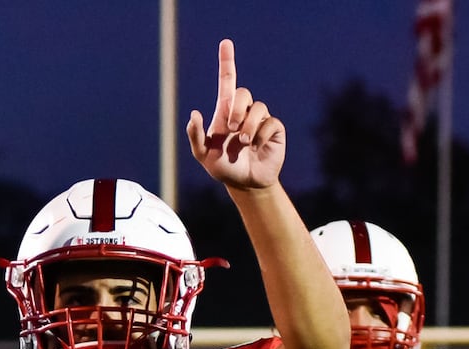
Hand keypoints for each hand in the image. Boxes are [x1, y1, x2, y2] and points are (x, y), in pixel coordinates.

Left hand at [186, 39, 284, 189]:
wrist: (245, 184)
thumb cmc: (224, 168)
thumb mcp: (203, 155)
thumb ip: (196, 136)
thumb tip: (193, 113)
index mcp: (225, 112)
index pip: (227, 81)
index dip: (227, 62)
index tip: (225, 43)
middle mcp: (244, 112)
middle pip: (243, 92)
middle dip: (236, 109)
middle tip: (231, 129)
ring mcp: (260, 119)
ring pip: (258, 107)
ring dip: (248, 126)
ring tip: (243, 143)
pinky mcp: (274, 129)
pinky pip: (270, 123)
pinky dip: (261, 136)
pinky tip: (257, 147)